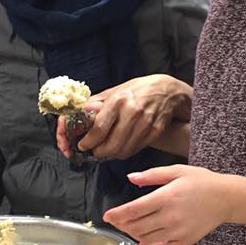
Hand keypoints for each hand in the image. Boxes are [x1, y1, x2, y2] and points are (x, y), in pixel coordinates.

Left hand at [56, 74, 191, 160]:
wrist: (166, 90)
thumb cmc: (136, 91)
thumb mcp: (114, 91)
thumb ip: (95, 103)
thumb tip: (79, 113)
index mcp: (118, 100)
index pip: (99, 128)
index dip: (89, 141)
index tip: (83, 145)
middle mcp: (132, 111)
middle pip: (112, 144)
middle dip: (99, 152)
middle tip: (95, 151)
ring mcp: (146, 122)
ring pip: (124, 151)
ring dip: (112, 155)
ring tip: (107, 150)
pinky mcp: (156, 131)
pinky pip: (136, 149)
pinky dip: (127, 151)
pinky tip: (123, 146)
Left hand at [102, 165, 234, 244]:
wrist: (227, 197)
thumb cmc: (201, 181)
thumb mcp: (177, 171)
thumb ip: (152, 175)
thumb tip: (130, 177)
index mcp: (167, 197)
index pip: (134, 210)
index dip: (117, 214)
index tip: (107, 216)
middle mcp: (171, 216)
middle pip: (137, 226)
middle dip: (123, 225)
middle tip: (117, 221)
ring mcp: (178, 231)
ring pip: (147, 239)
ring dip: (134, 235)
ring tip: (129, 228)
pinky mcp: (186, 240)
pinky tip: (144, 243)